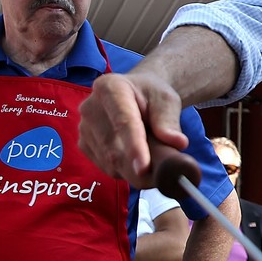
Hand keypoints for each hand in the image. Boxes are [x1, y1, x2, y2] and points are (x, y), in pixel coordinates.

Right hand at [78, 72, 187, 187]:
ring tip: (155, 160)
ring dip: (135, 170)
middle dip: (140, 165)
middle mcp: (90, 108)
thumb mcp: (166, 100)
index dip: (134, 146)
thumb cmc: (152, 95)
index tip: (144, 168)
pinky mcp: (84, 145)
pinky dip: (127, 171)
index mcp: (110, 88)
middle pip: (114, 147)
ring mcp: (84, 128)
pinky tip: (137, 159)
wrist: (137, 94)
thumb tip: (177, 143)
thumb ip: (169, 120)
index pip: (123, 122)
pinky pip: (107, 168)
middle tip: (165, 172)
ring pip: (111, 162)